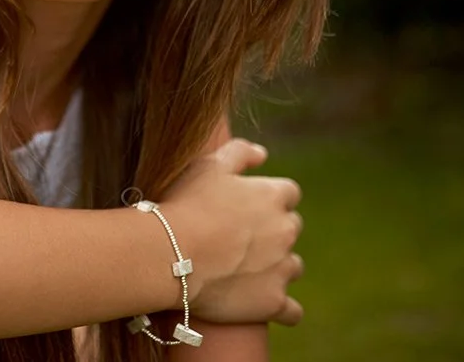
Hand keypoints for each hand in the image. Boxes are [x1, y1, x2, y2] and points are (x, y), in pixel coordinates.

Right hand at [159, 138, 303, 326]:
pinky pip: (292, 311)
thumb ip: (240, 152)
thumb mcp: (209, 165)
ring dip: (276, 267)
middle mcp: (286, 231)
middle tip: (239, 237)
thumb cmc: (186, 204)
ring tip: (245, 270)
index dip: (268, 198)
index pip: (288, 193)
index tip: (247, 206)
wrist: (172, 254)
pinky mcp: (273, 302)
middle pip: (291, 229)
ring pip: (292, 267)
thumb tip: (263, 153)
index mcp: (273, 196)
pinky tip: (265, 303)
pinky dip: (282, 307)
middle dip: (273, 232)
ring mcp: (282, 268)